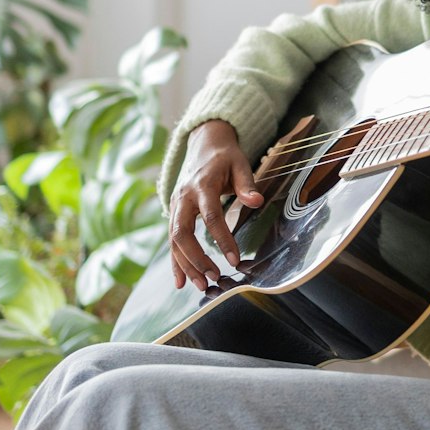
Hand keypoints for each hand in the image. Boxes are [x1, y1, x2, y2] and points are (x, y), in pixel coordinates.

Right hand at [169, 120, 263, 291]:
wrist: (203, 144)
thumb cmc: (225, 156)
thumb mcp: (240, 163)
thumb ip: (247, 184)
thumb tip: (257, 201)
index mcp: (202, 185)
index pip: (211, 216)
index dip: (222, 239)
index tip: (234, 259)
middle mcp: (183, 197)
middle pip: (182, 232)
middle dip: (196, 258)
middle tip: (213, 278)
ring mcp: (175, 206)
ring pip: (174, 240)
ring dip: (186, 265)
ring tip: (201, 286)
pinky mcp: (174, 213)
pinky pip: (172, 241)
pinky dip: (176, 262)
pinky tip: (181, 282)